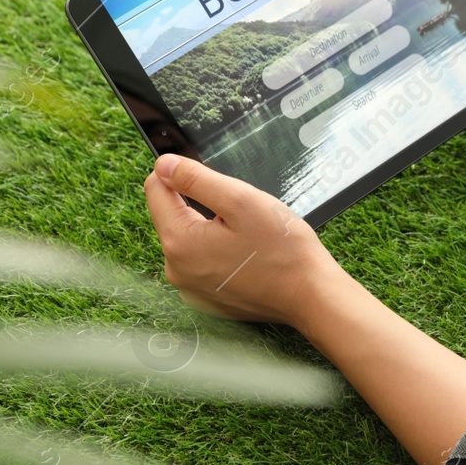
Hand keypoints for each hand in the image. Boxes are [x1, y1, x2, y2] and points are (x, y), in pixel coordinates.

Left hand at [142, 154, 344, 325]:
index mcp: (179, 242)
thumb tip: (163, 165)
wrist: (310, 295)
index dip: (180, 173)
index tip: (211, 179)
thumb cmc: (282, 249)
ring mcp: (191, 289)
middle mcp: (176, 270)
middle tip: (241, 214)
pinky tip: (247, 257)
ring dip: (212, 230)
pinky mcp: (207, 299)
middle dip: (202, 205)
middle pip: (173, 216)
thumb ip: (196, 179)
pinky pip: (202, 263)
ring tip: (247, 237)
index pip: (155, 189)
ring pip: (190, 239)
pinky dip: (219, 254)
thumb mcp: (240, 200)